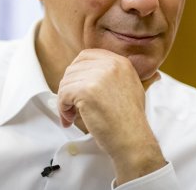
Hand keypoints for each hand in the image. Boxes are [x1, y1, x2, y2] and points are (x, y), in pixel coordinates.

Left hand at [57, 49, 164, 184]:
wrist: (133, 138)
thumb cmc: (130, 120)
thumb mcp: (129, 86)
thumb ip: (112, 74)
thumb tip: (87, 73)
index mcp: (120, 62)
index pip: (87, 55)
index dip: (77, 70)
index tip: (74, 84)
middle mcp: (110, 65)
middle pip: (74, 68)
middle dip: (69, 87)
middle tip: (71, 103)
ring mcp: (98, 76)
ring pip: (66, 82)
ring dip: (64, 99)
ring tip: (72, 113)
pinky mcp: (86, 91)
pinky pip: (63, 94)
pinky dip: (62, 108)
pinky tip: (70, 118)